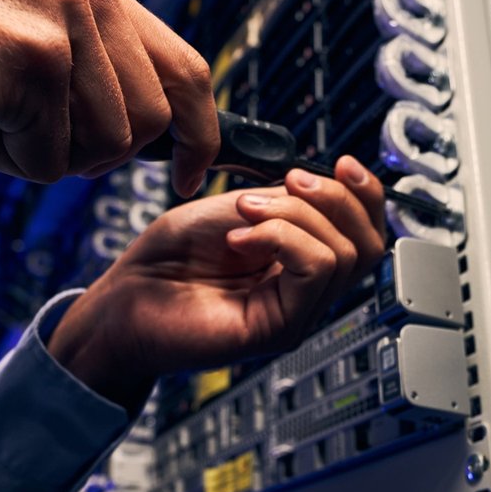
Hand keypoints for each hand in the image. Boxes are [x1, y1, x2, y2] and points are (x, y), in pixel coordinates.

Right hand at [0, 0, 217, 194]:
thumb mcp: (16, 34)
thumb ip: (89, 66)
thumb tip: (163, 132)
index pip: (183, 66)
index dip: (199, 132)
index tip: (191, 175)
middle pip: (146, 124)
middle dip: (90, 153)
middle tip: (16, 127)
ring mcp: (56, 21)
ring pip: (103, 149)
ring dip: (38, 156)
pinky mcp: (26, 64)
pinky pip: (46, 164)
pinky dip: (0, 161)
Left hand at [49, 157, 387, 407]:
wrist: (123, 301)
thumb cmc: (163, 263)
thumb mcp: (234, 209)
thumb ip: (284, 201)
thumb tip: (320, 185)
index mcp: (298, 261)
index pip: (364, 232)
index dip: (364, 193)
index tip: (342, 163)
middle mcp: (304, 290)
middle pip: (367, 244)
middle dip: (333, 198)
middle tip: (286, 183)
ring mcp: (296, 313)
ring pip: (344, 255)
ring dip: (296, 216)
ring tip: (246, 213)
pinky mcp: (280, 329)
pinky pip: (315, 272)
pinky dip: (282, 239)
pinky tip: (240, 238)